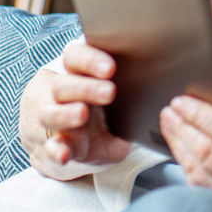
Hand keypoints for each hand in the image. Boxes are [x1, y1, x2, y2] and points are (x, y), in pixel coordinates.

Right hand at [19, 37, 130, 179]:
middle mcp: (56, 93)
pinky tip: (64, 153)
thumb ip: (130, 94)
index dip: (91, 60)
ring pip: (50, 113)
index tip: (111, 68)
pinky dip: (56, 150)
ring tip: (81, 114)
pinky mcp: (47, 145)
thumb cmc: (96, 112)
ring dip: (66, 114)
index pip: (75, 57)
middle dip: (86, 87)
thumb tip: (163, 99)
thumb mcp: (111, 98)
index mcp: (74, 73)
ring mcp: (47, 119)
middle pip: (63, 84)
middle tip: (109, 92)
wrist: (67, 145)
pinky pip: (48, 147)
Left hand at [160, 88, 211, 211]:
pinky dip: (182, 160)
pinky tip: (175, 144)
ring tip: (168, 121)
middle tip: (169, 109)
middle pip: (209, 148)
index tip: (184, 100)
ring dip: (178, 141)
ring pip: (199, 166)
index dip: (203, 114)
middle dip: (185, 126)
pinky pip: (195, 181)